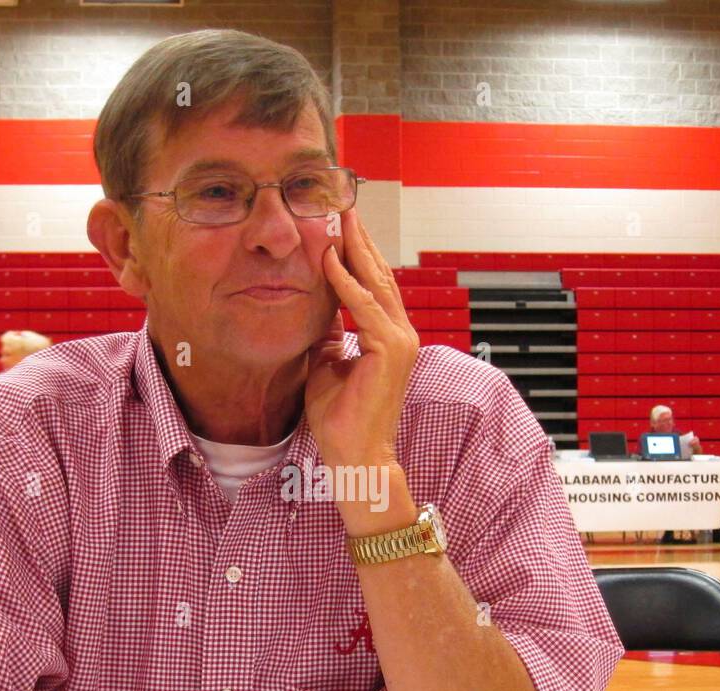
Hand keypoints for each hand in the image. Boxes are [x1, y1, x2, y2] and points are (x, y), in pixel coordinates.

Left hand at [305, 205, 419, 470]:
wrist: (354, 453)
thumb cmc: (340, 419)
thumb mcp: (326, 364)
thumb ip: (328, 334)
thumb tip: (318, 308)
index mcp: (389, 338)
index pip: (375, 287)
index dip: (358, 256)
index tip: (340, 228)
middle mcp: (401, 334)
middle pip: (381, 277)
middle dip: (361, 242)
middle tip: (345, 208)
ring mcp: (400, 341)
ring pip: (377, 284)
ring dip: (356, 250)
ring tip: (340, 220)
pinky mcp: (390, 349)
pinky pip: (364, 305)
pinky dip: (346, 280)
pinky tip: (330, 257)